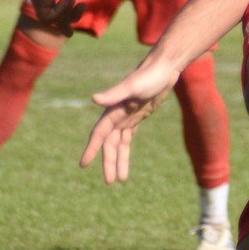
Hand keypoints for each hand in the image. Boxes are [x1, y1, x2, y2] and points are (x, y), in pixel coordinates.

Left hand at [26, 0, 85, 34]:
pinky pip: (47, 16)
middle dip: (68, 19)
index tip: (79, 9)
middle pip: (49, 18)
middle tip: (82, 6)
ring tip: (78, 2)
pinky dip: (61, 12)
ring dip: (67, 16)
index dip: (64, 15)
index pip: (49, 11)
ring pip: (48, 20)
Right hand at [82, 62, 179, 182]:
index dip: (92, 149)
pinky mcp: (137, 117)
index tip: (84, 164)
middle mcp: (117, 115)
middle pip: (110, 144)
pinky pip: (127, 138)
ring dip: (118, 161)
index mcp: (113, 110)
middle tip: (109, 182)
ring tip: (120, 180)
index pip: (100, 134)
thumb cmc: (149, 76)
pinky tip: (124, 162)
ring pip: (119, 144)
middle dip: (108, 162)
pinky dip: (125, 151)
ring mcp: (127, 117)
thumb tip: (93, 99)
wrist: (164, 68)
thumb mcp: (133, 86)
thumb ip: (114, 94)